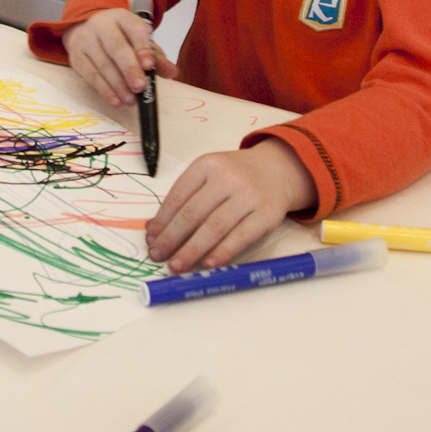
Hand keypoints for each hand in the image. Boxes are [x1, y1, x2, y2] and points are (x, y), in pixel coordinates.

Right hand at [60, 8, 176, 108]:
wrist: (86, 30)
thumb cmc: (119, 37)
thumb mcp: (139, 41)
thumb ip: (156, 56)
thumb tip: (172, 72)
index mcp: (122, 17)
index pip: (134, 29)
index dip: (142, 48)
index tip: (149, 66)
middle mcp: (102, 25)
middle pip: (116, 47)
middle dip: (129, 69)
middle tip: (140, 87)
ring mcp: (86, 40)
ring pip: (103, 64)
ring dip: (118, 85)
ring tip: (131, 100)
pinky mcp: (77, 57)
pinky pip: (91, 75)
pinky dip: (105, 90)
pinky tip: (116, 101)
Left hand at [145, 139, 316, 272]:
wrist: (279, 169)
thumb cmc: (236, 176)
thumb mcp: (209, 175)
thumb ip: (184, 198)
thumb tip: (154, 229)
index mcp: (207, 165)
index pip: (178, 196)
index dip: (163, 221)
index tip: (151, 240)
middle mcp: (228, 177)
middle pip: (193, 213)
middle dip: (172, 238)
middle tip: (158, 256)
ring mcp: (249, 195)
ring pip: (215, 227)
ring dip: (192, 250)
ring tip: (177, 266)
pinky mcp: (267, 214)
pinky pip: (242, 236)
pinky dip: (223, 252)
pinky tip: (208, 264)